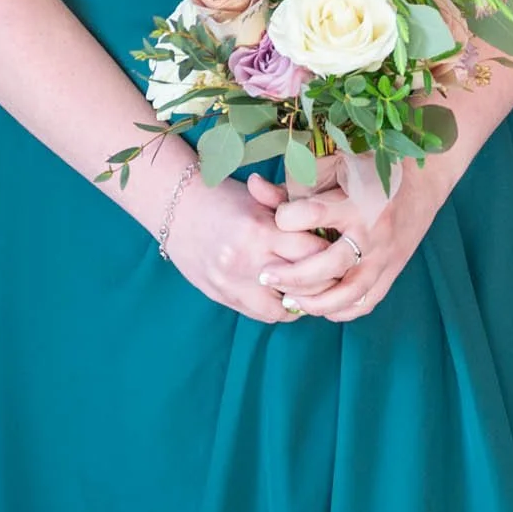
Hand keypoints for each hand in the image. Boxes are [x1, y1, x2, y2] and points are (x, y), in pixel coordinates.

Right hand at [162, 175, 333, 321]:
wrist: (175, 208)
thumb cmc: (223, 197)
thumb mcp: (259, 197)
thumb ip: (292, 210)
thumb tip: (327, 225)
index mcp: (261, 230)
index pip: (314, 253)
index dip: (330, 253)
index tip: (337, 250)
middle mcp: (247, 261)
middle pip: (304, 285)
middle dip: (323, 281)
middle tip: (333, 274)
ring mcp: (232, 283)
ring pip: (284, 308)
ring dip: (300, 301)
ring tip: (307, 288)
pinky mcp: (221, 296)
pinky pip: (260, 314)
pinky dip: (276, 308)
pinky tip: (282, 294)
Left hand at [251, 154, 448, 322]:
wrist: (423, 180)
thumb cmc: (370, 168)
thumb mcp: (333, 167)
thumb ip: (293, 183)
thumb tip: (253, 185)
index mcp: (355, 198)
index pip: (310, 215)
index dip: (285, 219)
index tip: (277, 220)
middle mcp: (372, 230)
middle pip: (327, 265)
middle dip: (292, 276)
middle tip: (265, 277)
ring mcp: (385, 255)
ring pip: (347, 292)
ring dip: (314, 302)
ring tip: (289, 300)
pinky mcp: (393, 270)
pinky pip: (366, 302)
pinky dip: (341, 310)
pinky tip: (321, 307)